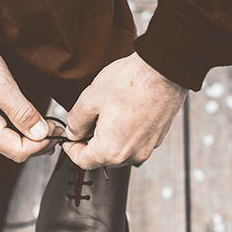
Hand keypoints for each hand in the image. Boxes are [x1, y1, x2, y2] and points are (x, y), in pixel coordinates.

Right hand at [0, 34, 61, 162]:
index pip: (18, 151)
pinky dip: (15, 129)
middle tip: (55, 126)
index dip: (42, 144)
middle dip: (38, 143)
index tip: (56, 129)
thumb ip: (20, 110)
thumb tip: (40, 134)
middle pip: (13, 150)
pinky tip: (25, 118)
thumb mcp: (0, 81)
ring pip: (6, 142)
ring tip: (45, 123)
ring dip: (27, 137)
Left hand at [62, 52, 186, 169]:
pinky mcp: (158, 137)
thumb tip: (73, 132)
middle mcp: (132, 155)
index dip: (71, 149)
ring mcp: (148, 147)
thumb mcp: (90, 99)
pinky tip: (125, 110)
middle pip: (103, 158)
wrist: (164, 70)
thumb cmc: (129, 83)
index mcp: (111, 151)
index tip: (68, 138)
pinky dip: (126, 131)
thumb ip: (76, 122)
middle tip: (87, 120)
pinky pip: (135, 141)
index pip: (83, 161)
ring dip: (110, 137)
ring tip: (108, 112)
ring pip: (120, 149)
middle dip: (91, 142)